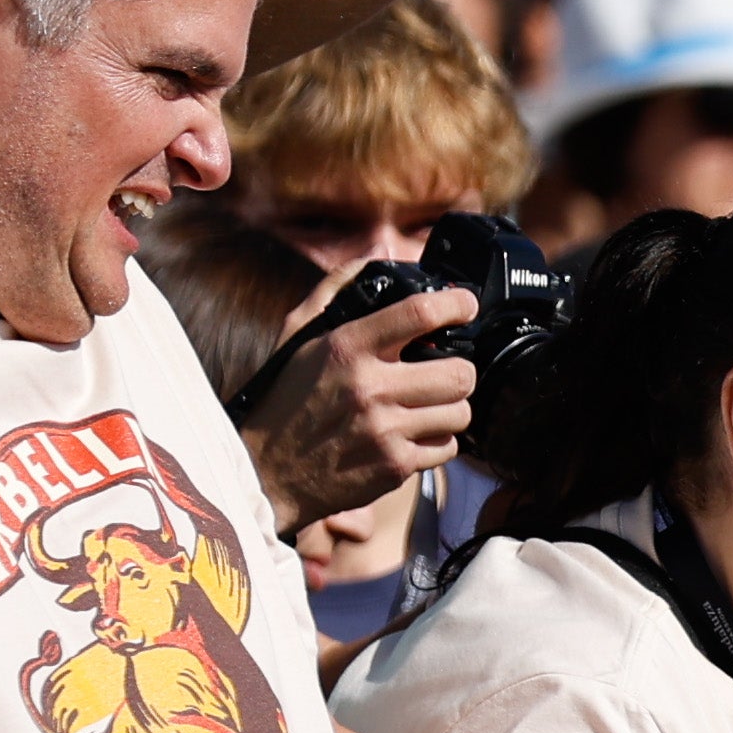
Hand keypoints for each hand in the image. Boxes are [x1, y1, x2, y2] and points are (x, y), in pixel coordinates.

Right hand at [234, 282, 472, 531]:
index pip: (419, 314)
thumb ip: (334, 293)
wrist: (267, 469)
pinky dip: (438, 441)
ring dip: (451, 409)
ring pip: (461, 413)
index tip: (465, 305)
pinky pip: (448, 448)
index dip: (455, 305)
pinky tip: (413, 434)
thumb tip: (374, 263)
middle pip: (460, 373)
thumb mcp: (297, 335)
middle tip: (445, 371)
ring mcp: (386, 429)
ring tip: (427, 405)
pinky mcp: (395, 466)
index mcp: (346, 346)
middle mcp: (369, 386)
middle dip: (459, 370)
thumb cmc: (285, 397)